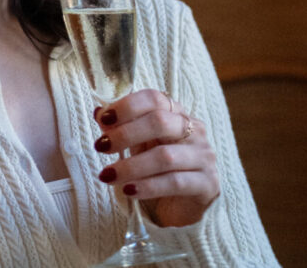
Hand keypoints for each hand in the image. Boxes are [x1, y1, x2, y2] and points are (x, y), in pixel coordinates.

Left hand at [93, 88, 218, 227]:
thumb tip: (99, 112)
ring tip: (108, 175)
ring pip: (166, 156)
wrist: (185, 207)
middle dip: (126, 134)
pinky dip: (148, 186)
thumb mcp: (139, 144)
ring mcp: (204, 157)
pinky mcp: (207, 184)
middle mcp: (195, 131)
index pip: (154, 99)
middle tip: (101, 146)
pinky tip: (129, 190)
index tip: (103, 119)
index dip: (127, 106)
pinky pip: (175, 182)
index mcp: (178, 114)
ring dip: (131, 165)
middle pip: (160, 122)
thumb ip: (122, 128)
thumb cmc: (160, 169)